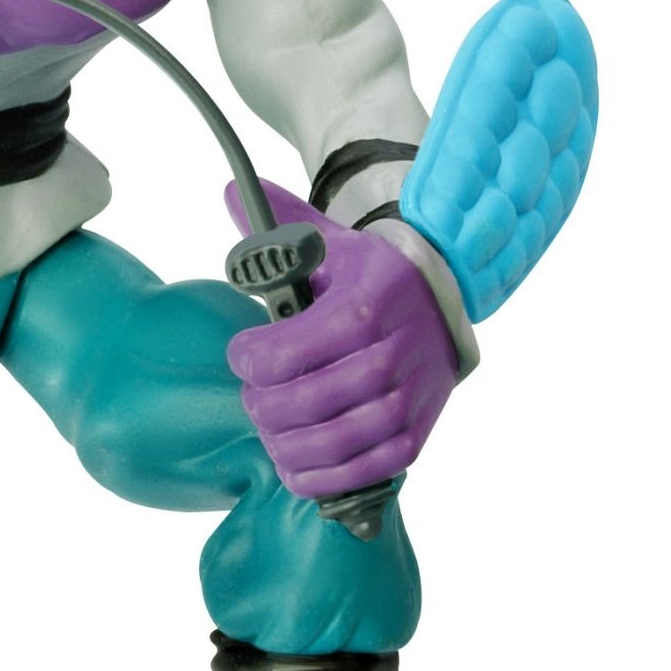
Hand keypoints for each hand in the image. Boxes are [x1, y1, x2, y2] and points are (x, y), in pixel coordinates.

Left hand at [224, 178, 457, 501]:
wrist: (438, 296)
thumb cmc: (366, 272)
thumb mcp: (326, 239)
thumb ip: (276, 222)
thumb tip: (232, 192)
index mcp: (366, 302)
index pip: (289, 351)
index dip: (250, 360)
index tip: (241, 354)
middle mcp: (393, 350)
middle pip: (309, 401)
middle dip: (264, 406)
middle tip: (252, 398)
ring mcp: (410, 395)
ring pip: (338, 441)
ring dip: (288, 448)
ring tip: (270, 434)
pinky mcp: (419, 431)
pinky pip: (370, 469)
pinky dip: (328, 478)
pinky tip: (299, 468)